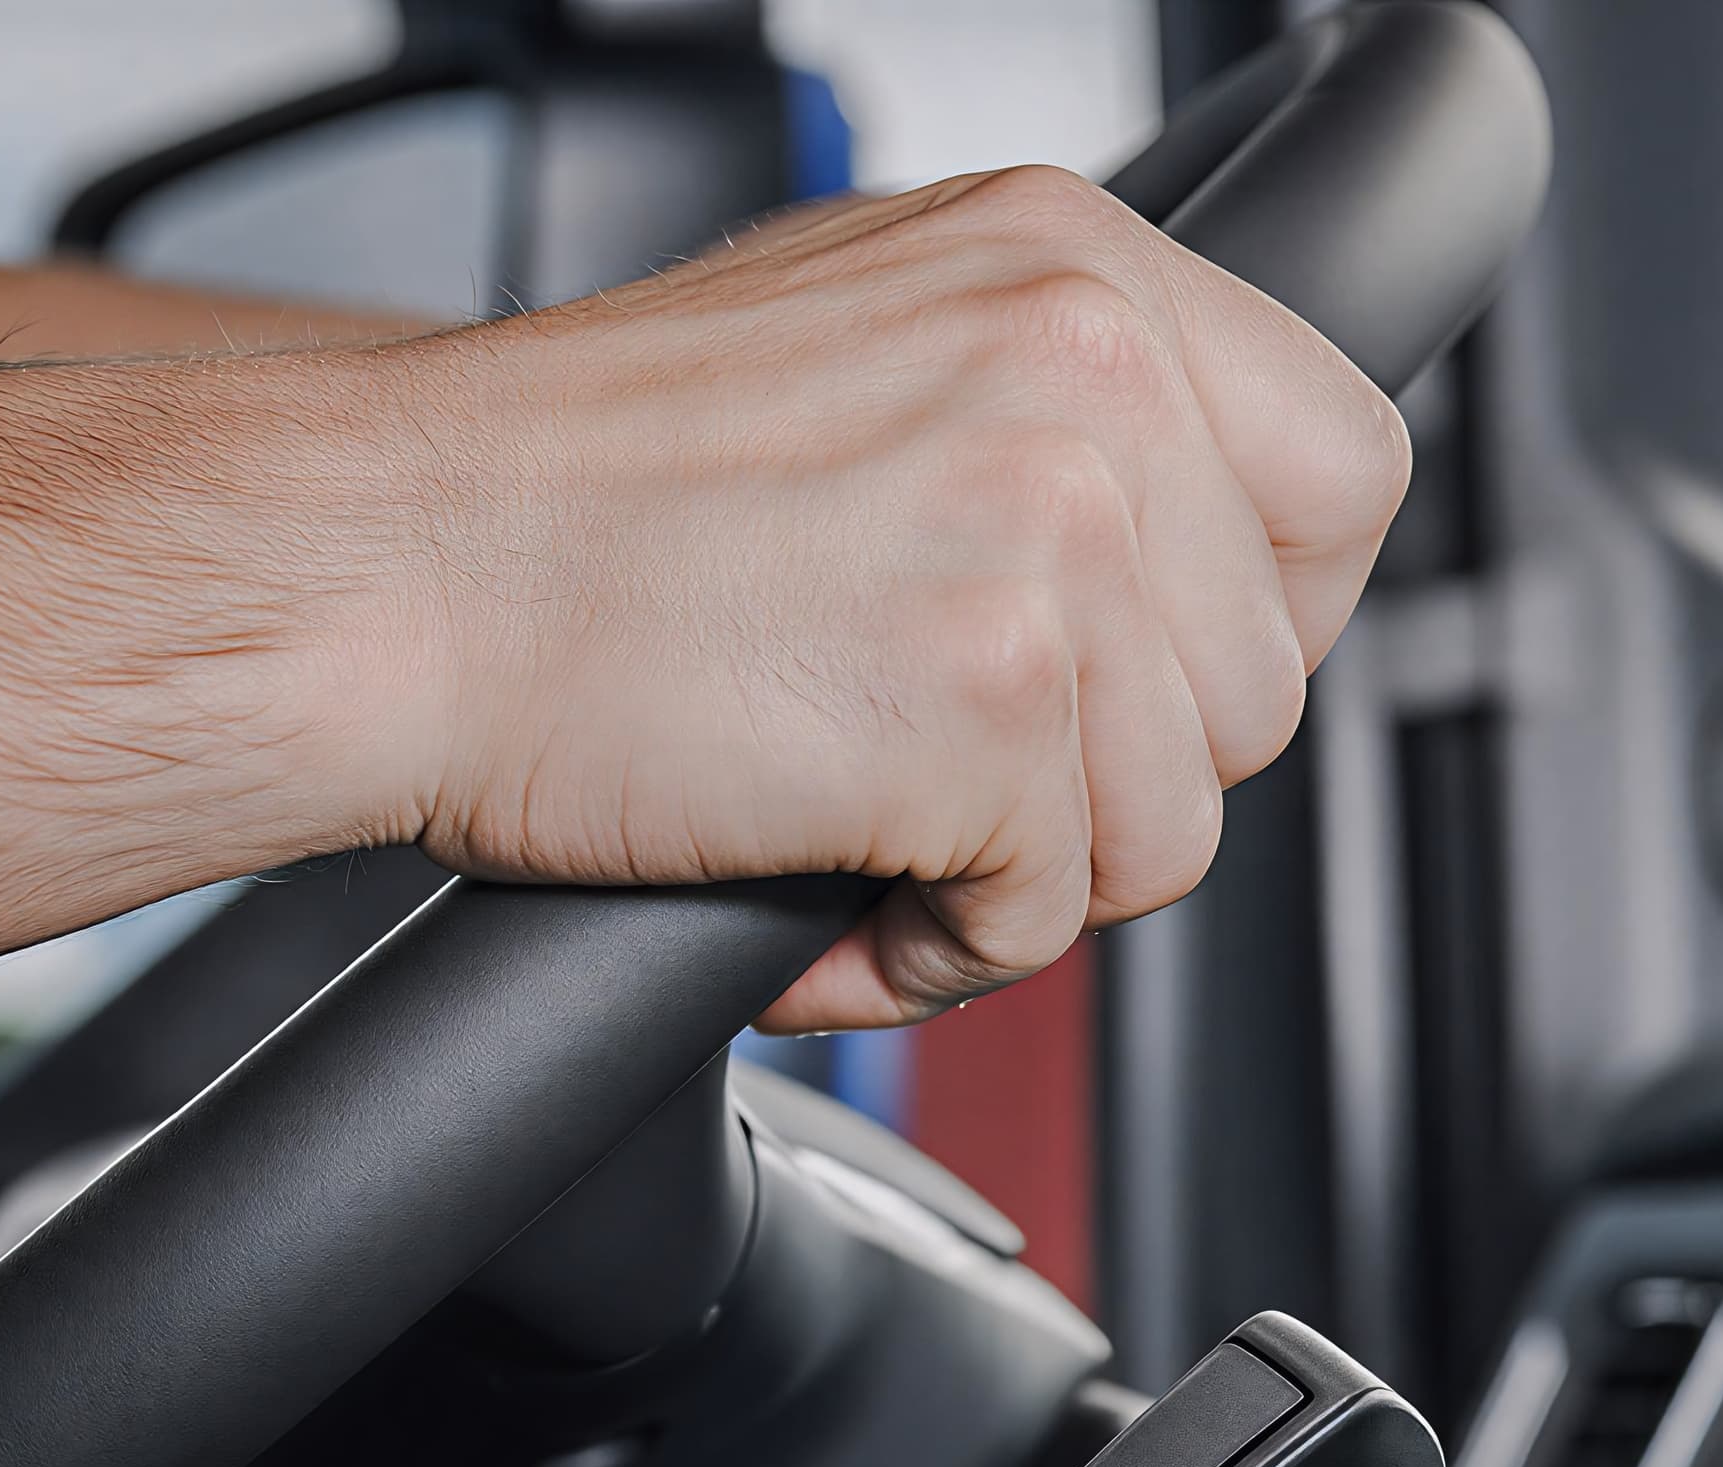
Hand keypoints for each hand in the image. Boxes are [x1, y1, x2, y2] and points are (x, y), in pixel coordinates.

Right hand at [0, 160, 1406, 1176]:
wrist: (378, 565)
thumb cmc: (559, 492)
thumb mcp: (863, 342)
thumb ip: (1042, 414)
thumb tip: (1174, 552)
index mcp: (1073, 260)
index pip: (1345, 472)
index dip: (1255, 618)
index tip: (1140, 682)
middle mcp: (1089, 359)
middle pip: (1264, 684)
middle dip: (1114, 775)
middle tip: (941, 770)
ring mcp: (1051, 521)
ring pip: (1177, 823)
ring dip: (1017, 875)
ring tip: (851, 821)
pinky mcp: (994, 692)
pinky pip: (1055, 915)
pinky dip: (929, 950)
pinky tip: (812, 881)